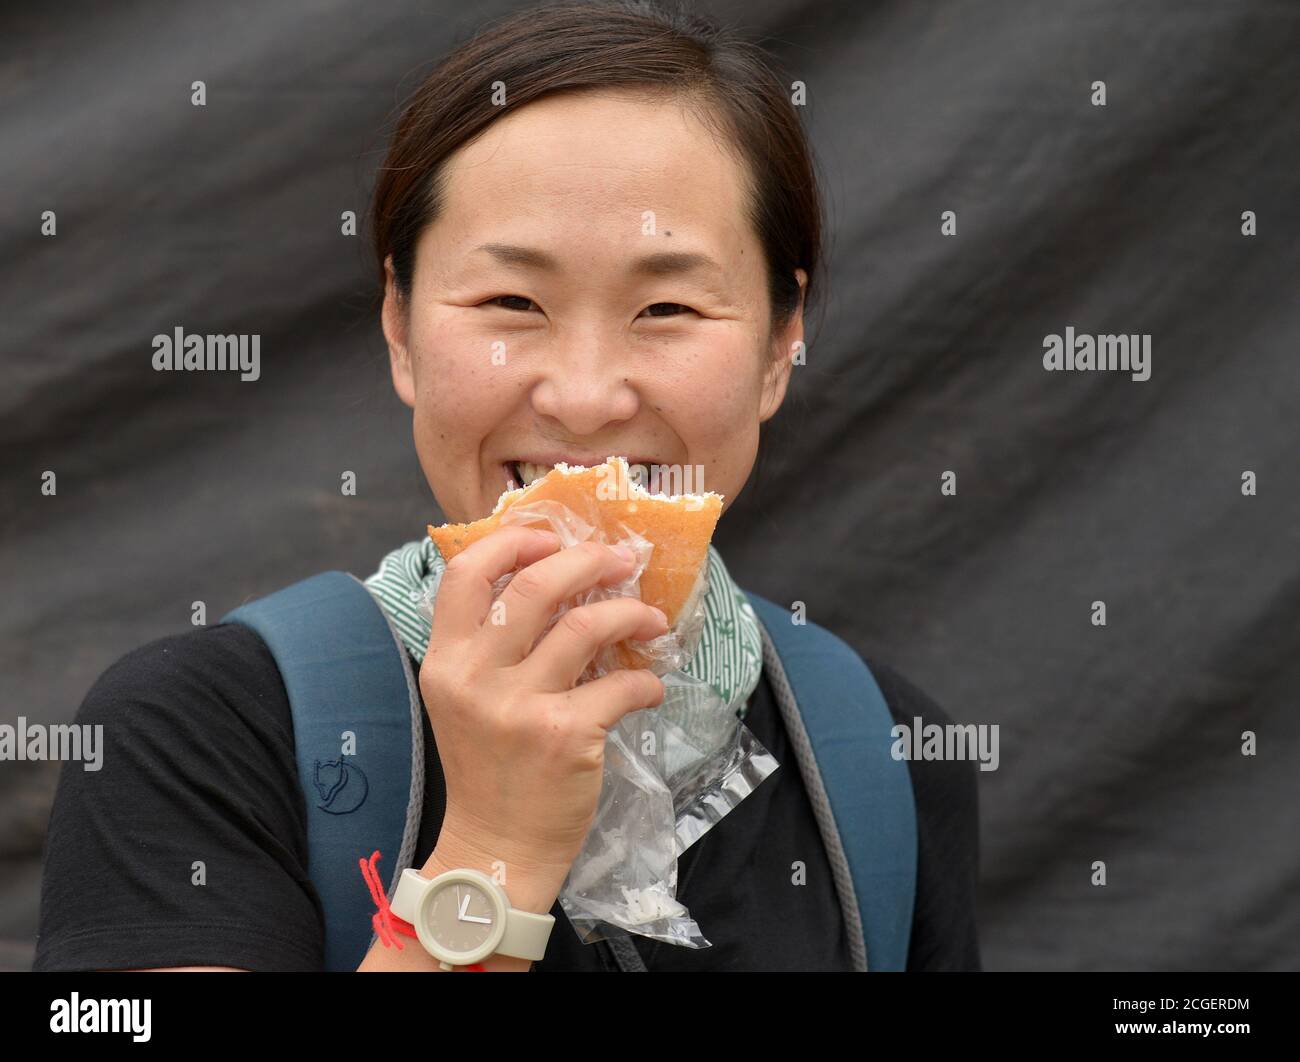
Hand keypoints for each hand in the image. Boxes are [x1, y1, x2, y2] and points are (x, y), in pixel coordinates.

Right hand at [419, 526, 668, 896]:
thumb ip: (491, 644)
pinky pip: (622, 684)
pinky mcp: (565, 735)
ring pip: (587, 625)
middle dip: (589, 561)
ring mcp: (520, 706)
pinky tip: (649, 688)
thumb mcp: (466, 698)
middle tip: (622, 561)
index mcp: (446, 660)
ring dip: (632, 613)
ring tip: (650, 619)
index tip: (553, 539)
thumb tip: (553, 579)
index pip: (466, 573)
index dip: (515, 542)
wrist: (496, 848)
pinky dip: (647, 681)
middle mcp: (475, 677)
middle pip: (537, 585)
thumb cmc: (488, 766)